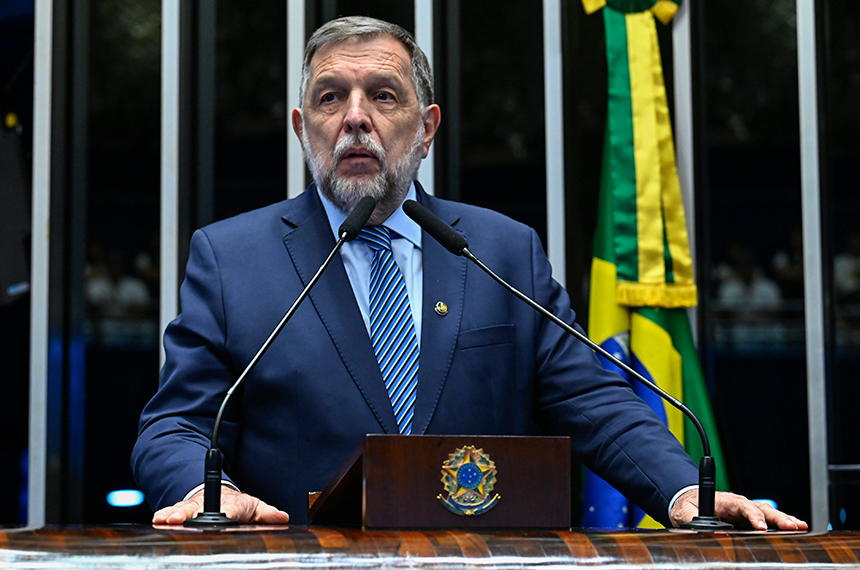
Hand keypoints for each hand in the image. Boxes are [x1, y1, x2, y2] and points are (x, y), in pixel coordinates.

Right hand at [152, 485, 290, 524]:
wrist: (221, 494)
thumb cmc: (239, 505)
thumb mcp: (255, 507)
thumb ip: (267, 513)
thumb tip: (282, 517)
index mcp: (232, 504)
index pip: (230, 509)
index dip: (228, 513)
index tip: (226, 517)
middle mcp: (211, 503)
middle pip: (200, 508)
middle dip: (189, 513)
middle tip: (180, 519)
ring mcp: (195, 506)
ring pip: (183, 509)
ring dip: (173, 514)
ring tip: (164, 519)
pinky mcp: (183, 510)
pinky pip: (171, 511)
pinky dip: (164, 514)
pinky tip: (157, 519)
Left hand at [670, 489, 807, 530]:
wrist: (689, 503)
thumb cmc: (688, 505)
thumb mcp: (683, 511)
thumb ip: (689, 517)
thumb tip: (698, 525)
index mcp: (725, 501)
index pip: (742, 506)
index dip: (752, 515)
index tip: (760, 526)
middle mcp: (739, 505)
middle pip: (761, 508)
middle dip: (777, 517)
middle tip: (792, 526)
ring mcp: (746, 512)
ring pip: (768, 514)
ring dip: (784, 520)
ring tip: (801, 526)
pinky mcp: (749, 520)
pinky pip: (768, 521)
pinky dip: (782, 524)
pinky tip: (797, 529)